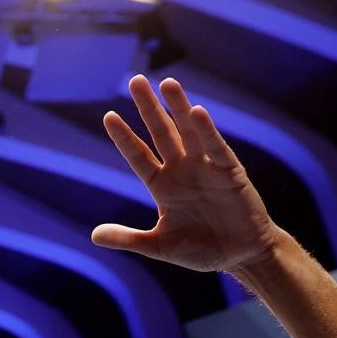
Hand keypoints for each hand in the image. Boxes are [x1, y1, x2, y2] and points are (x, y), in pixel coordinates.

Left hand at [93, 75, 279, 272]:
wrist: (242, 257)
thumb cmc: (202, 250)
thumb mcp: (160, 246)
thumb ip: (129, 238)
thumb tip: (94, 236)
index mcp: (162, 186)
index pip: (138, 156)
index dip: (124, 137)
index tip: (109, 116)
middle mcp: (182, 170)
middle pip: (161, 133)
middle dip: (149, 108)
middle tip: (135, 80)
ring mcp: (206, 168)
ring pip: (189, 132)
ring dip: (179, 107)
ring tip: (167, 83)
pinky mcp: (229, 172)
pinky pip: (217, 148)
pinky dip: (208, 131)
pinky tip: (197, 112)